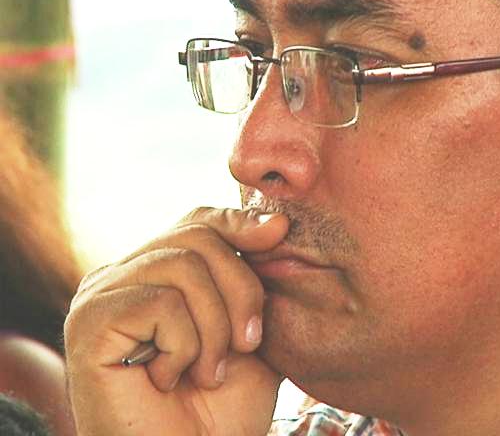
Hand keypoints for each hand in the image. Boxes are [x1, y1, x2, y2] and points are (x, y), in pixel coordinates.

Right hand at [64, 208, 288, 435]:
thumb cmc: (221, 409)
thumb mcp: (253, 334)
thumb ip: (258, 281)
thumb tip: (277, 220)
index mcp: (157, 274)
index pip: (197, 222)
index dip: (239, 223)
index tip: (281, 232)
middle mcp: (123, 275)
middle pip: (196, 236)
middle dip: (241, 288)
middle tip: (248, 343)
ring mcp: (101, 295)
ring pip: (182, 267)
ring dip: (215, 329)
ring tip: (208, 373)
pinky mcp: (89, 321)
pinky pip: (161, 303)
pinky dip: (184, 347)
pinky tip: (167, 379)